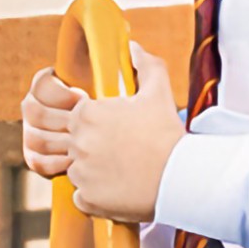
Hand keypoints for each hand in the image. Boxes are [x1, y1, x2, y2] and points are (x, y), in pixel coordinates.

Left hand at [39, 46, 188, 224]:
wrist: (179, 175)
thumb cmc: (168, 133)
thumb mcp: (158, 92)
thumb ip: (145, 65)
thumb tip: (132, 49)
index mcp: (86, 114)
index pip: (71, 116)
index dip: (91, 123)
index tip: (109, 129)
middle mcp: (76, 143)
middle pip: (68, 144)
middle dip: (88, 147)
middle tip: (114, 152)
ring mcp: (79, 172)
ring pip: (75, 171)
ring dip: (92, 171)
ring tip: (121, 169)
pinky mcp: (86, 198)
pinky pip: (82, 197)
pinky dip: (97, 195)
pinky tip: (119, 188)